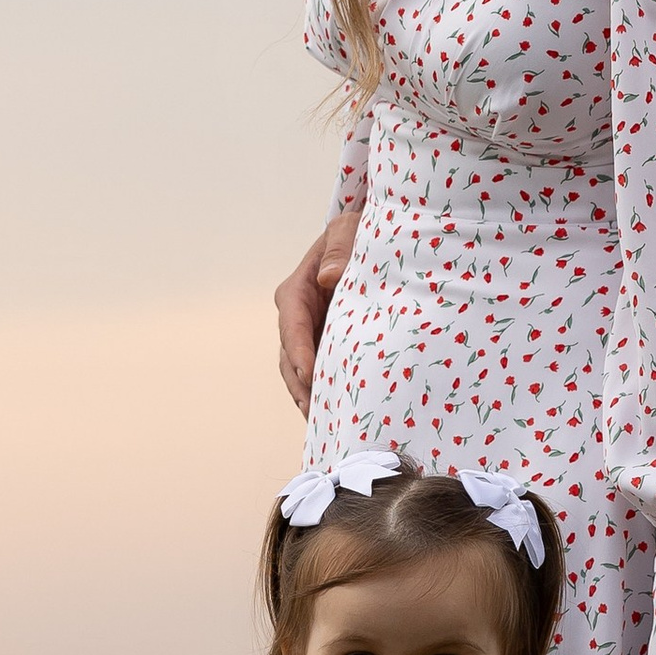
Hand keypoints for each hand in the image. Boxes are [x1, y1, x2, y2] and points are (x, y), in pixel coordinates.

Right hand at [274, 212, 359, 413]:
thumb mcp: (348, 229)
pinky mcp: (322, 344)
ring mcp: (308, 333)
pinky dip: (321, 392)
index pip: (292, 326)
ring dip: (307, 396)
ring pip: (299, 371)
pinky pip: (317, 372)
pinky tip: (334, 415)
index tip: (309, 375)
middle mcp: (296, 316)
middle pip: (290, 357)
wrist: (365, 242)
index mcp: (297, 290)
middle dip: (300, 386)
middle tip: (316, 413)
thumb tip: (329, 278)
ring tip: (322, 424)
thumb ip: (341, 248)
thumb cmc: (355, 232)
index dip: (299, 352)